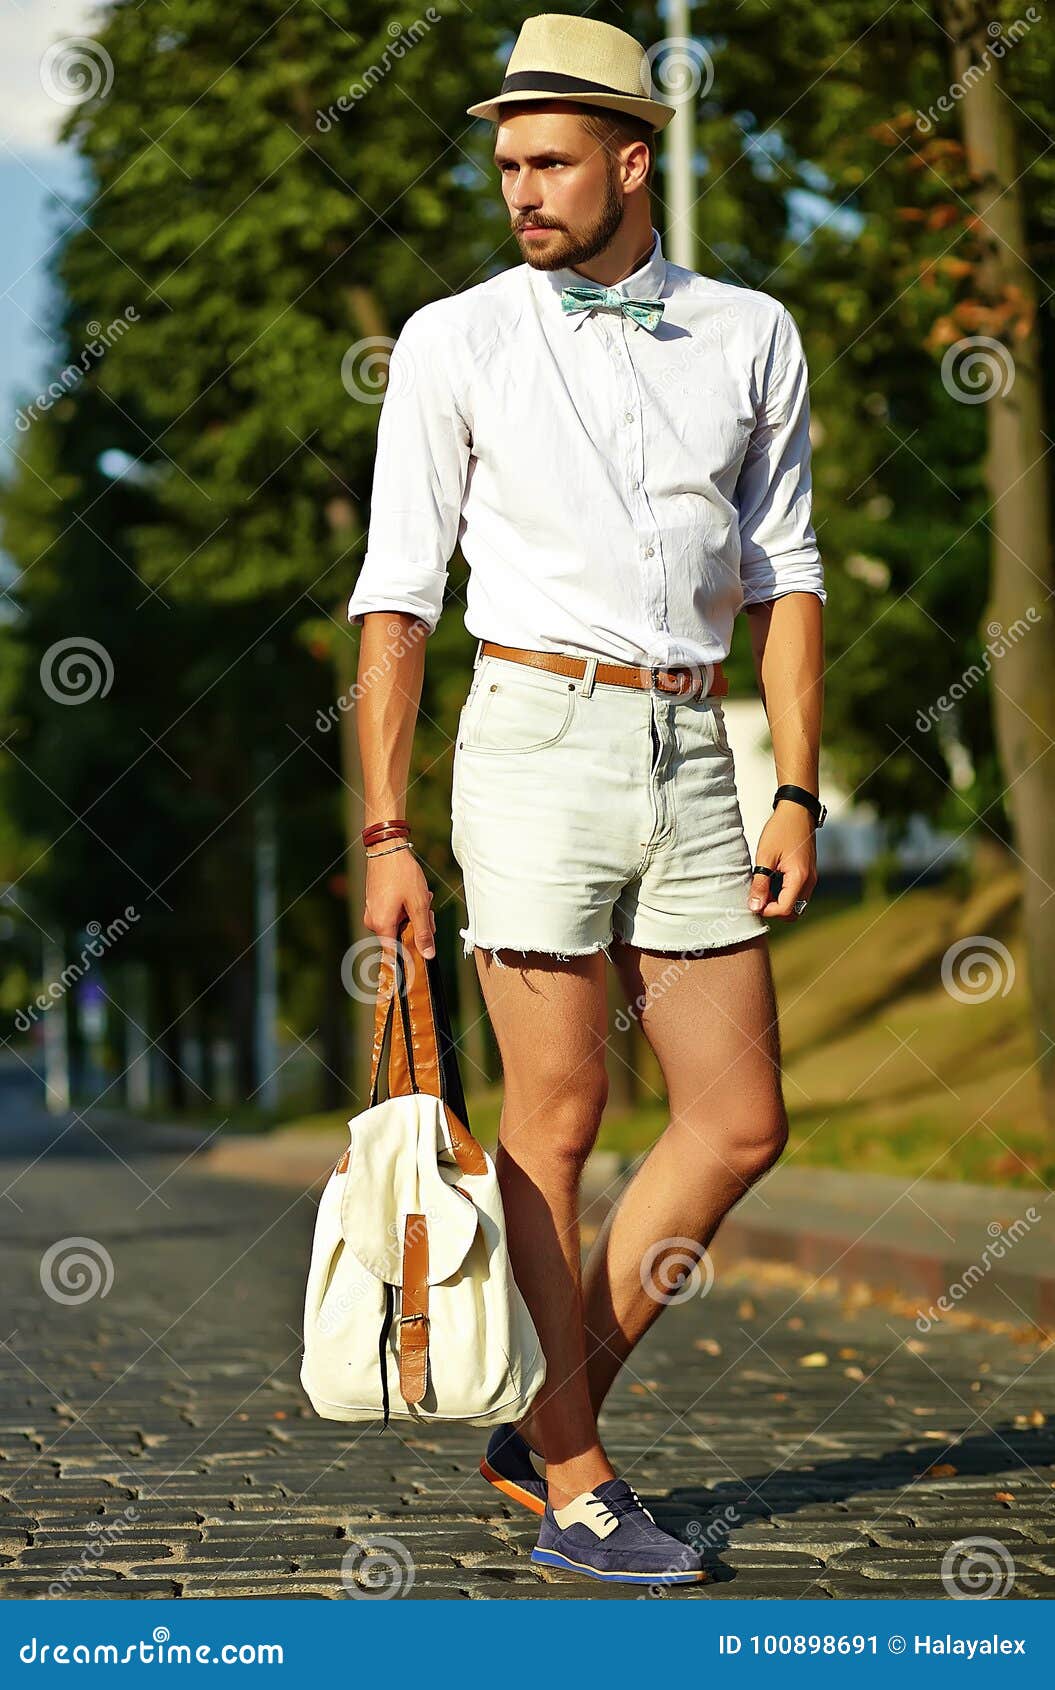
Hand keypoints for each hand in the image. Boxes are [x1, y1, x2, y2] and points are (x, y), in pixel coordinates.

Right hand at [364, 846, 435, 957]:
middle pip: (400, 936)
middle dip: (417, 925)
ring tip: (420, 895)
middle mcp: (373, 921)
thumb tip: (427, 954)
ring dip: (413, 912)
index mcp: (382, 924)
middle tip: (427, 909)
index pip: (394, 954)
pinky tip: (412, 892)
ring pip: (399, 922)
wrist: (386, 848)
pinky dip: (406, 905)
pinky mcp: (375, 903)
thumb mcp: (419, 904)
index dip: (409, 957)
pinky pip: (393, 912)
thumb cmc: (401, 873)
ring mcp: (372, 911)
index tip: (420, 956)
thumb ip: (423, 932)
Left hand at [748, 803, 817, 919]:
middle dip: (774, 910)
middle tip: (758, 897)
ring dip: (779, 903)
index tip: (754, 901)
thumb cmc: (781, 829)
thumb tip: (755, 906)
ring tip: (764, 888)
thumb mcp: (765, 857)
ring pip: (796, 904)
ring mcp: (811, 878)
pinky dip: (785, 894)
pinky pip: (798, 894)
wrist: (797, 811)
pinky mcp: (809, 874)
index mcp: (799, 877)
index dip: (767, 911)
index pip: (785, 909)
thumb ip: (760, 883)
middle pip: (793, 912)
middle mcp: (809, 881)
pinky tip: (772, 882)